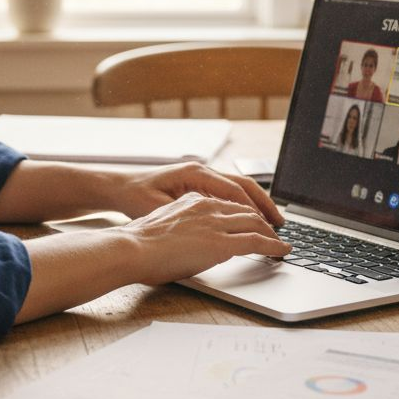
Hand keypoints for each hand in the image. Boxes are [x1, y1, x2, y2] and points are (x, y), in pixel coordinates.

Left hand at [110, 161, 282, 225]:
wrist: (118, 187)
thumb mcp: (159, 209)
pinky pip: (228, 193)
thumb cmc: (134, 198)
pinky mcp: (199, 184)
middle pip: (244, 185)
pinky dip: (243, 205)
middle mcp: (202, 170)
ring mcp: (201, 176)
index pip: (235, 191)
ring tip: (272, 223)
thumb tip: (214, 228)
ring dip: (257, 204)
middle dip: (265, 205)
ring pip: (239, 187)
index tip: (269, 228)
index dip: (255, 211)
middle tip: (281, 225)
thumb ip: (187, 216)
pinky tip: (250, 221)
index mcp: (195, 173)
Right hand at [116, 192, 290, 284]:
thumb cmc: (138, 244)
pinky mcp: (221, 243)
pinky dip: (274, 246)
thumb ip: (182, 227)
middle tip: (275, 231)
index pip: (228, 202)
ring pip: (256, 223)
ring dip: (272, 234)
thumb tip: (188, 241)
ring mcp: (215, 223)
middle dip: (264, 220)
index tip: (252, 221)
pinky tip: (282, 252)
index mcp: (193, 200)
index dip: (245, 212)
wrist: (131, 248)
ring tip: (280, 243)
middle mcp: (207, 206)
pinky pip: (257, 241)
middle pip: (247, 210)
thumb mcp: (164, 225)